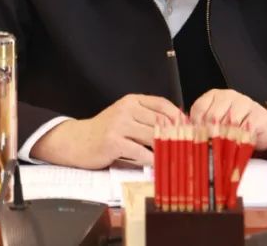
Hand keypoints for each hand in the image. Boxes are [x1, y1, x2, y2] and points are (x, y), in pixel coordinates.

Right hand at [30, 94, 182, 168]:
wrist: (77, 141)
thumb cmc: (105, 131)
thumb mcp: (125, 116)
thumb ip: (146, 117)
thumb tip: (177, 125)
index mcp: (131, 100)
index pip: (162, 104)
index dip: (179, 116)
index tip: (190, 128)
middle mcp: (126, 109)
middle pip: (160, 121)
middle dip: (176, 135)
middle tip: (187, 147)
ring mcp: (119, 125)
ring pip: (153, 136)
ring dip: (166, 148)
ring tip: (176, 157)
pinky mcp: (114, 142)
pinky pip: (141, 152)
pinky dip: (152, 160)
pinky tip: (158, 165)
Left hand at [189, 89, 266, 151]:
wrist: (263, 129)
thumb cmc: (235, 128)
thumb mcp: (216, 125)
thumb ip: (203, 128)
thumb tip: (187, 141)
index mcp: (215, 96)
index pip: (199, 108)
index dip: (195, 126)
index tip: (195, 139)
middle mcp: (229, 96)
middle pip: (213, 115)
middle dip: (209, 134)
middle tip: (208, 147)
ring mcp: (245, 103)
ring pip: (229, 122)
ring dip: (225, 137)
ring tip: (223, 148)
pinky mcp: (258, 115)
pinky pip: (246, 129)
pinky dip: (240, 139)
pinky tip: (237, 144)